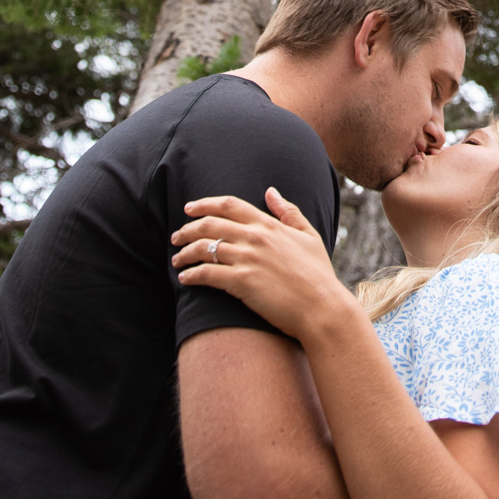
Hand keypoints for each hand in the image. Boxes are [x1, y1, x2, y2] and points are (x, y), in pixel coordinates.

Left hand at [173, 189, 347, 339]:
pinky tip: (184, 279)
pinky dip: (191, 275)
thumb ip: (289, 211)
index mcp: (268, 224)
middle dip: (187, 229)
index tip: (189, 209)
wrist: (321, 307)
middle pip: (210, 225)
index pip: (229, 205)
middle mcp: (255, 237)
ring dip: (185, 252)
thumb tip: (271, 191)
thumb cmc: (318, 274)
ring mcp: (247, 259)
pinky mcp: (241, 282)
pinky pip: (206, 274)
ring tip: (177, 259)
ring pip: (204, 248)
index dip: (204, 204)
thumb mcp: (308, 235)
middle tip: (176, 236)